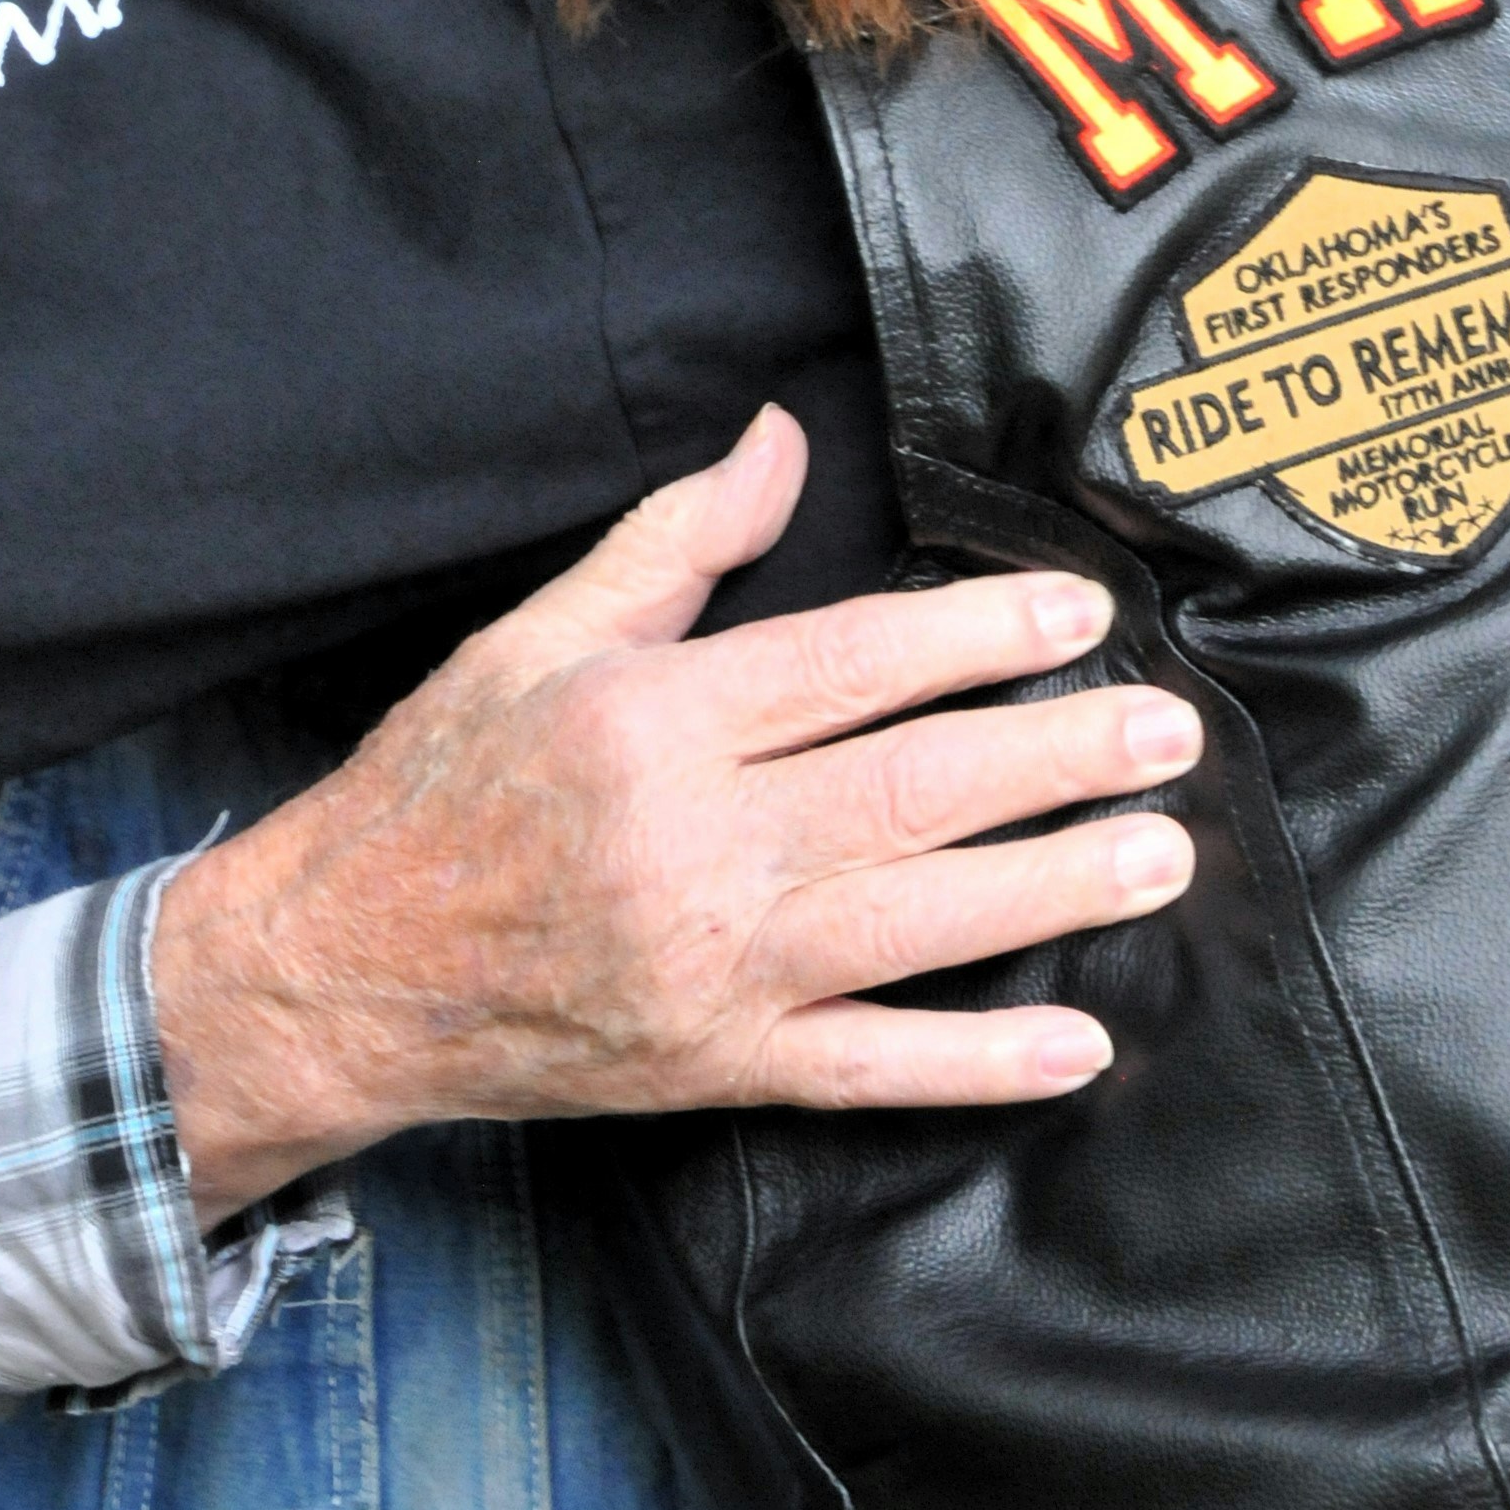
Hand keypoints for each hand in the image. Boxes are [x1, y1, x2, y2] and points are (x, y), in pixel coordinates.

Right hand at [152, 406, 1198, 1223]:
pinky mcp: (716, 1069)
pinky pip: (870, 1070)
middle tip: (1167, 729)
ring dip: (1052, 888)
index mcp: (650, 723)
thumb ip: (675, 542)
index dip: (977, 637)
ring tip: (1159, 850)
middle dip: (1055, 758)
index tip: (1077, 617)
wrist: (342, 970)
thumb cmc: (443, 784)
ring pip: (916, 924)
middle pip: (910, 791)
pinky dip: (979, 1063)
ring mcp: (711, 971)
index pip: (850, 666)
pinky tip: (1078, 1044)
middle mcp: (691, 847)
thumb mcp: (538, 635)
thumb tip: (777, 439)